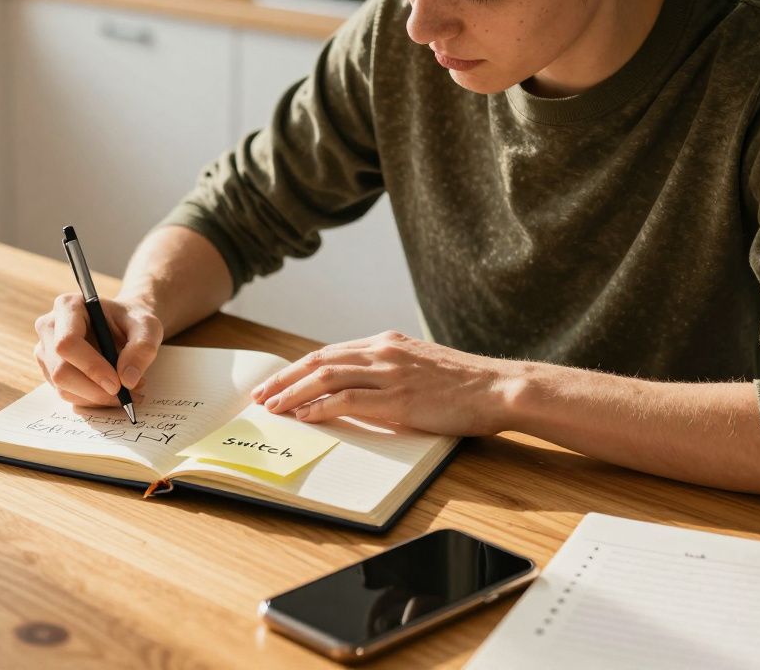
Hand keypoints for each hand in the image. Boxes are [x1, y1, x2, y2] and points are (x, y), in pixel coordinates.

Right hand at [33, 294, 162, 406]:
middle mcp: (49, 327)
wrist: (124, 325)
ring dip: (96, 398)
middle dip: (95, 391)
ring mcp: (46, 350)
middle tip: (127, 395)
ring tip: (127, 392)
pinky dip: (92, 400)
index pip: (68, 343)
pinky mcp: (50, 370)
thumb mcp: (148, 327)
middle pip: (61, 371)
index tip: (118, 384)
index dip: (91, 367)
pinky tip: (112, 392)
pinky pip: (67, 394)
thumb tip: (127, 380)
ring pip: (63, 388)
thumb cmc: (133, 321)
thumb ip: (142, 348)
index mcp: (68, 306)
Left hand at [250, 330, 521, 436]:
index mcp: (387, 343)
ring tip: (273, 407)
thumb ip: (389, 370)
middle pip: (319, 360)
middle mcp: (383, 352)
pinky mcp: (398, 397)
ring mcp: (390, 373)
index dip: (299, 368)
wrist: (498, 387)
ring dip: (293, 393)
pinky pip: (348, 399)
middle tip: (261, 394)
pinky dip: (321, 407)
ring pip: (326, 376)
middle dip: (286, 378)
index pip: (330, 352)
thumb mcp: (419, 366)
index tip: (278, 382)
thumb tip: (358, 389)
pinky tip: (305, 416)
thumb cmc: (464, 385)